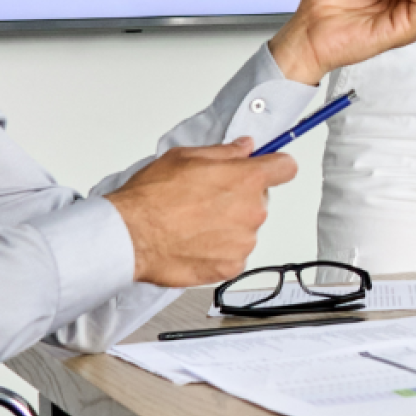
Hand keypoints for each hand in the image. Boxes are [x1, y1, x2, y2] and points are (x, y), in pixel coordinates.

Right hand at [105, 144, 297, 287]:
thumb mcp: (184, 157)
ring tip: (195, 223)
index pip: (285, 167)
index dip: (275, 166)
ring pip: (246, 228)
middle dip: (239, 198)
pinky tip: (195, 242)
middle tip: (208, 199)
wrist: (129, 237)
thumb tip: (243, 148)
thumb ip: (223, 152)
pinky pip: (234, 254)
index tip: (268, 168)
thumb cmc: (151, 198)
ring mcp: (244, 241)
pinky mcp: (231, 267)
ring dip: (229, 226)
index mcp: (245, 179)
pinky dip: (219, 251)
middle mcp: (251, 211)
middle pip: (260, 200)